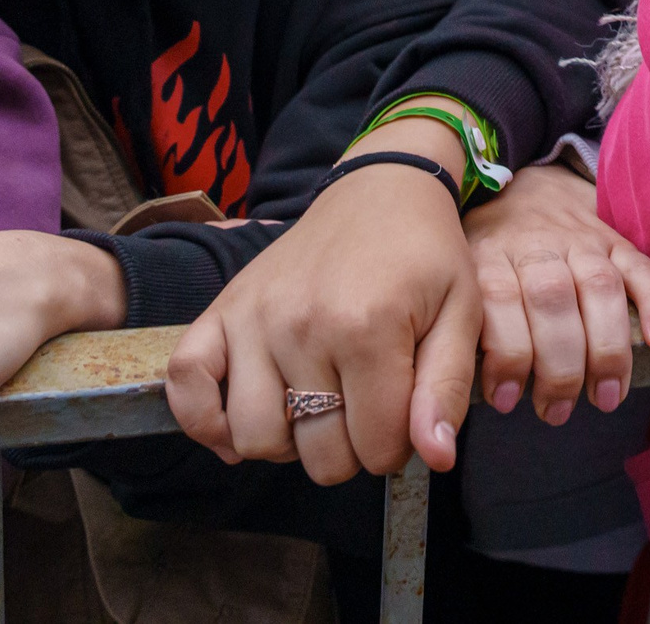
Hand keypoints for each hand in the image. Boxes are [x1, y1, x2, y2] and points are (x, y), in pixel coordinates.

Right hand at [166, 116, 478, 484]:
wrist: (380, 190)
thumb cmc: (426, 256)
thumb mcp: (463, 314)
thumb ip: (446, 390)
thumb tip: (434, 459)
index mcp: (368, 328)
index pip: (377, 447)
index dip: (399, 446)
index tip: (406, 412)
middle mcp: (301, 326)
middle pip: (318, 455)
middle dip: (351, 449)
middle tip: (365, 407)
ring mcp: (253, 317)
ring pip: (255, 438)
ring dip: (289, 442)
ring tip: (317, 406)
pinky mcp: (222, 310)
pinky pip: (186, 385)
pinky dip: (207, 420)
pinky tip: (244, 421)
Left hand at [464, 163, 649, 423]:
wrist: (525, 186)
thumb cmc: (489, 252)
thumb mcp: (459, 276)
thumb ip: (465, 322)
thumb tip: (462, 390)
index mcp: (490, 254)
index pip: (499, 300)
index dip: (506, 354)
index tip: (506, 399)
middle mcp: (536, 245)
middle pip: (552, 298)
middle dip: (559, 365)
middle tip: (558, 412)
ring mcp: (580, 240)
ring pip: (598, 286)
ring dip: (607, 348)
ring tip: (608, 396)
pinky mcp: (615, 239)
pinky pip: (641, 266)